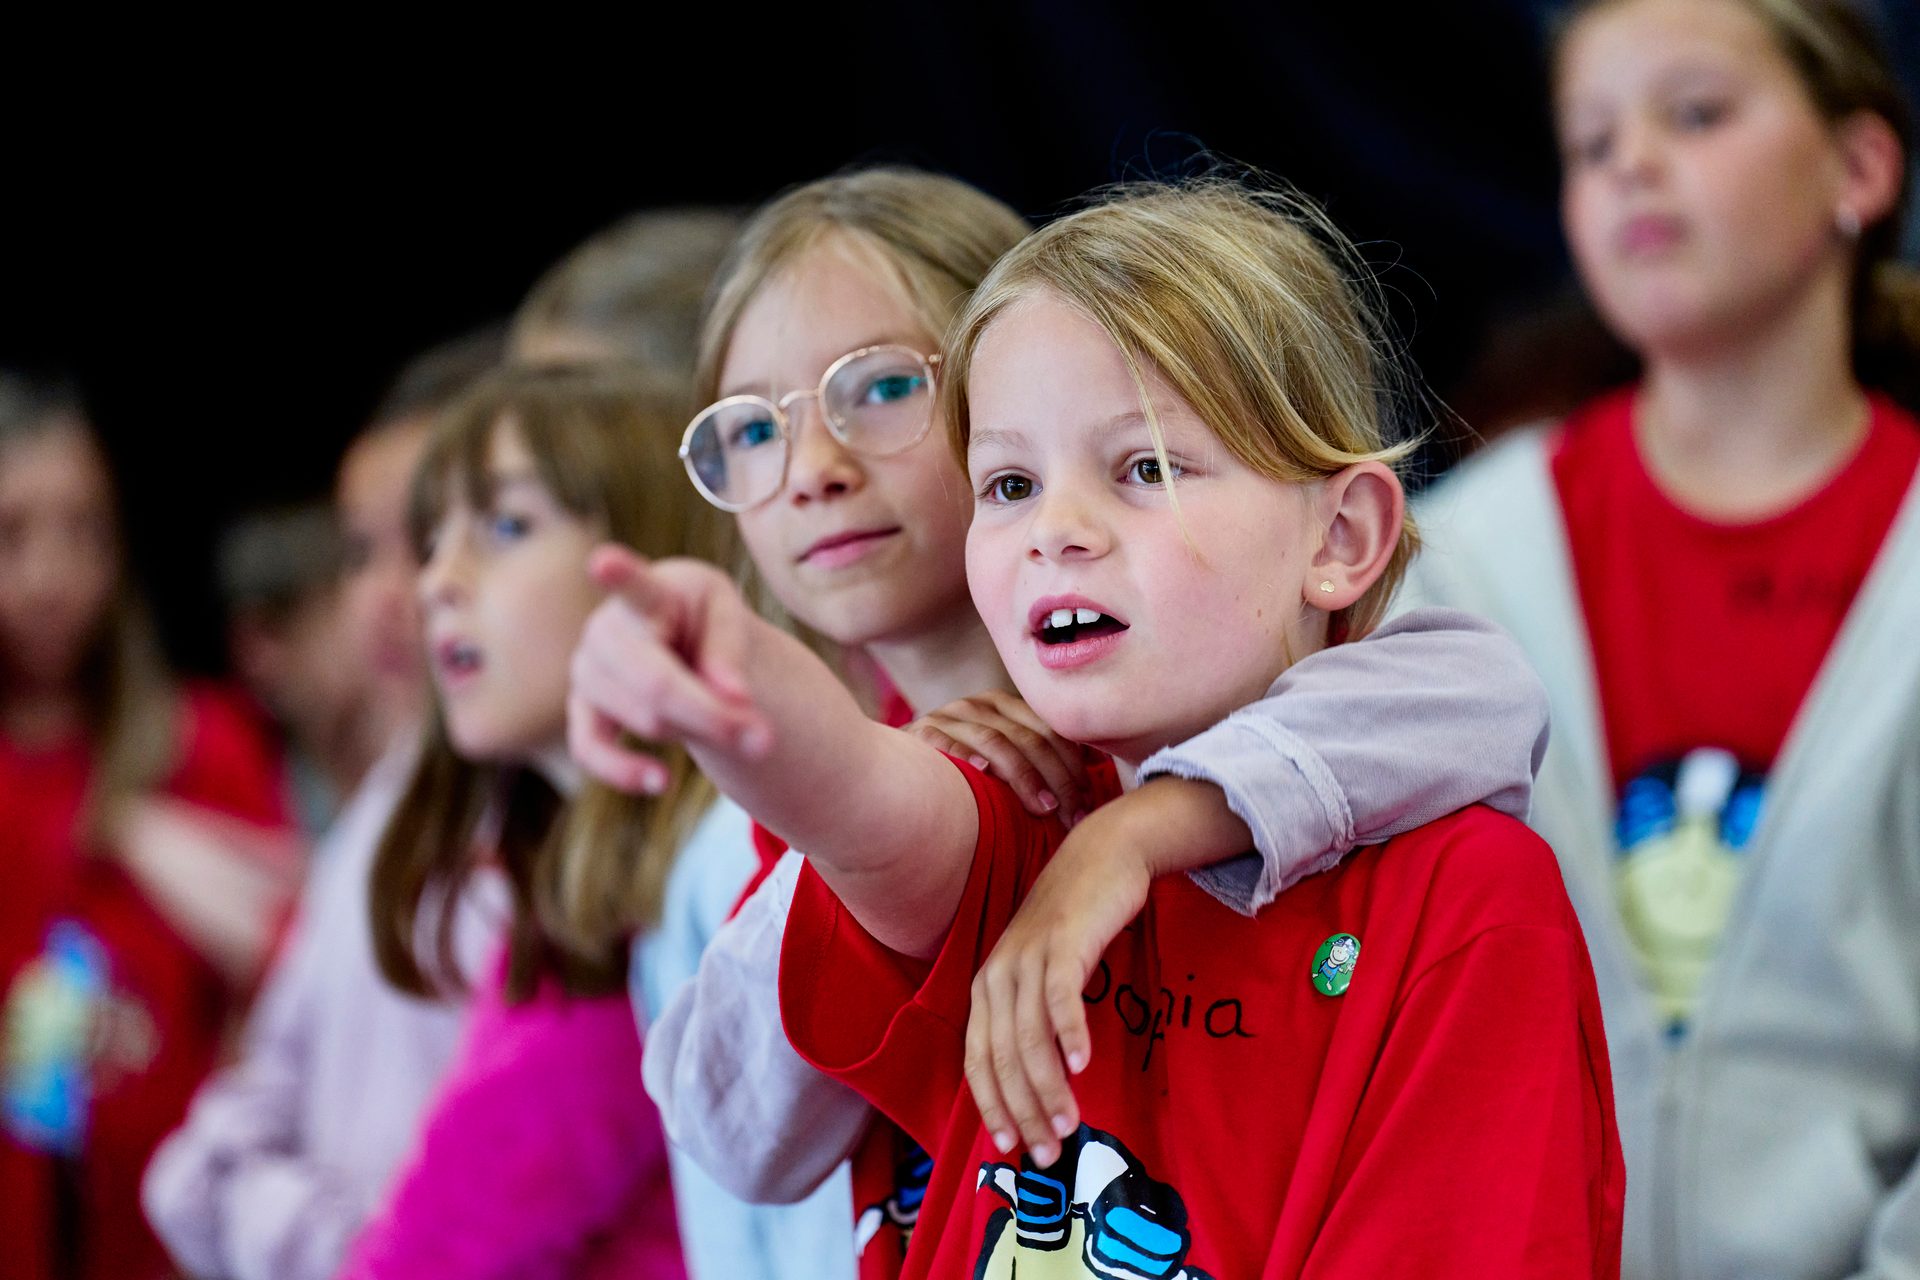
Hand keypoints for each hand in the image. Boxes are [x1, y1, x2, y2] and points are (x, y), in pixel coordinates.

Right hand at [568, 544, 772, 793]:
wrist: (676, 642)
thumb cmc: (703, 623)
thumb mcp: (731, 621)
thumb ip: (730, 652)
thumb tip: (732, 699)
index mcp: (651, 592)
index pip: (633, 583)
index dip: (619, 574)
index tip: (602, 562)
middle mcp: (607, 627)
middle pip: (658, 683)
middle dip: (713, 715)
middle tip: (763, 739)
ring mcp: (588, 668)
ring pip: (644, 719)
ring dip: (694, 731)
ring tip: (727, 726)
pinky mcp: (581, 708)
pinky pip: (590, 750)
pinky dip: (626, 771)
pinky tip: (662, 781)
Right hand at [907, 691, 1092, 823]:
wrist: (894, 771)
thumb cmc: (958, 776)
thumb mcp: (999, 763)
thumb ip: (1035, 765)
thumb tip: (1088, 792)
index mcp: (1002, 706)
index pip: (1049, 728)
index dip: (1073, 767)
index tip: (1087, 803)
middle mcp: (976, 706)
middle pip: (1028, 738)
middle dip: (1057, 779)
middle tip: (1071, 814)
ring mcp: (947, 717)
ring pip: (996, 740)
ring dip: (1024, 777)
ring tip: (1043, 808)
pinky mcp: (919, 733)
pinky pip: (946, 742)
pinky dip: (966, 756)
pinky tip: (983, 774)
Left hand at [963, 814, 1149, 1166]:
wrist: (1101, 856)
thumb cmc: (1075, 924)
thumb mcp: (1043, 973)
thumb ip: (1034, 1019)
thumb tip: (1042, 1083)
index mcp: (987, 988)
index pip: (978, 1061)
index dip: (992, 1107)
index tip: (1012, 1147)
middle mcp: (998, 975)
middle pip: (1003, 1058)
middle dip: (1024, 1111)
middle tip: (1049, 1152)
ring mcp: (1027, 957)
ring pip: (1029, 1036)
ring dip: (1048, 1086)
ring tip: (1070, 1123)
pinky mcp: (1062, 941)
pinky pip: (1060, 995)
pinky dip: (1068, 1032)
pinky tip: (1083, 1065)